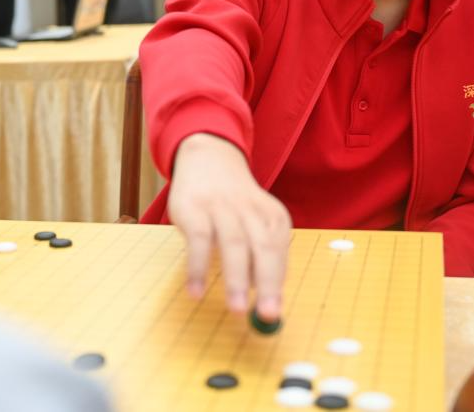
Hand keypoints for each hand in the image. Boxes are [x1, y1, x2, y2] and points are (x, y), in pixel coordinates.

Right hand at [168, 133, 290, 322]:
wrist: (207, 158)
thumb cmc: (234, 205)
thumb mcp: (256, 223)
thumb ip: (262, 257)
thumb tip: (265, 303)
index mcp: (274, 216)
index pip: (279, 253)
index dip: (276, 283)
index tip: (273, 313)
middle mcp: (251, 210)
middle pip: (264, 248)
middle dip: (267, 283)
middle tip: (268, 314)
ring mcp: (222, 207)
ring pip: (234, 244)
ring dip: (236, 279)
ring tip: (237, 310)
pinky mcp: (194, 208)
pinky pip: (199, 240)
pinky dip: (199, 267)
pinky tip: (196, 292)